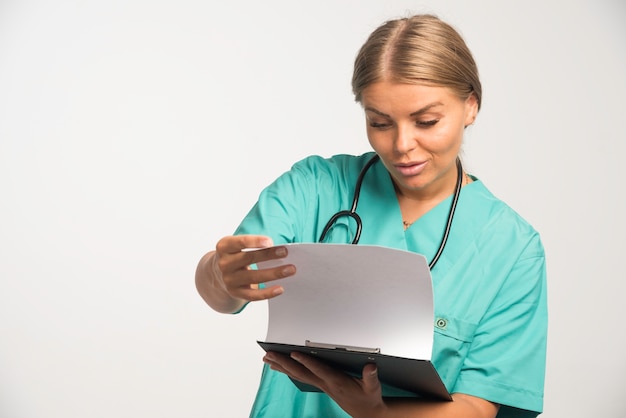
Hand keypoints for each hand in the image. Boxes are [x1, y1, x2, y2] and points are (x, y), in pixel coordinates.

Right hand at [214, 235, 295, 301]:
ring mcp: (229, 279)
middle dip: (268, 255)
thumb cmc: (235, 255)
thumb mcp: (237, 245)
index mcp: (224, 247)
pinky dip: (267, 293)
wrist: (218, 273)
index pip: (239, 242)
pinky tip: (280, 288)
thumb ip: (254, 245)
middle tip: (286, 252)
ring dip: (274, 273)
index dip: (255, 241)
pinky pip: (253, 295)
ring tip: (290, 269)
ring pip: (253, 277)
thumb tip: (280, 249)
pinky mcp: (235, 293)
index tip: (270, 241)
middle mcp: (224, 263)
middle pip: (248, 258)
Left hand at [263, 351, 386, 417]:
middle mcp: (325, 384)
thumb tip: (370, 366)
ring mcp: (320, 385)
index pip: (318, 370)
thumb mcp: (373, 387)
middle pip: (300, 372)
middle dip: (284, 362)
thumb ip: (371, 376)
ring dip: (281, 366)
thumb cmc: (368, 398)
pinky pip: (300, 377)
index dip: (306, 361)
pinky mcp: (320, 385)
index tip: (294, 352)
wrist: (366, 412)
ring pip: (297, 374)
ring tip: (267, 359)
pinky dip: (288, 370)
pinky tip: (280, 366)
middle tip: (269, 354)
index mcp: (336, 382)